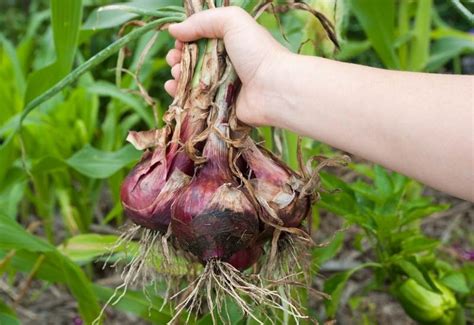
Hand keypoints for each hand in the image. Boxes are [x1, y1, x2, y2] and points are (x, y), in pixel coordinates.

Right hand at [165, 7, 288, 125]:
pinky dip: (180, 95)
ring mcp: (222, 87)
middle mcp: (226, 64)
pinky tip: (172, 89)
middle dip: (178, 59)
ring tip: (175, 74)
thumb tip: (173, 29)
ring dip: (177, 76)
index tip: (178, 43)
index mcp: (230, 43)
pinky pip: (195, 101)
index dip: (185, 40)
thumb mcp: (232, 22)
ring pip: (191, 82)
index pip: (200, 40)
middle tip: (174, 60)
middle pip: (193, 61)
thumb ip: (202, 20)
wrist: (274, 89)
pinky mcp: (220, 106)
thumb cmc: (256, 52)